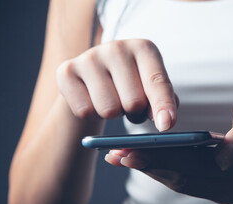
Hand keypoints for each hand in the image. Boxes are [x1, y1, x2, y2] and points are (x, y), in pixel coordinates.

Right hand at [56, 39, 177, 130]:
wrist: (94, 78)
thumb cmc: (132, 85)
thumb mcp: (153, 90)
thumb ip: (164, 103)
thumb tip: (165, 121)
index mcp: (144, 49)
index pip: (157, 82)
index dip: (163, 105)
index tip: (166, 125)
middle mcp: (117, 48)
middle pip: (134, 102)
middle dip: (136, 114)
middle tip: (132, 106)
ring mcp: (89, 57)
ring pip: (109, 110)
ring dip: (114, 115)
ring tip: (114, 101)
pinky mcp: (66, 71)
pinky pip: (84, 111)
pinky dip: (92, 114)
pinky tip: (93, 100)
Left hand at [105, 94, 232, 203]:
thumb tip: (222, 157)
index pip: (195, 169)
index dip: (162, 161)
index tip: (132, 153)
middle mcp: (231, 190)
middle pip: (182, 178)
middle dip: (147, 166)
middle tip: (115, 155)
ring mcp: (223, 190)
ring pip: (180, 180)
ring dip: (149, 169)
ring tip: (120, 157)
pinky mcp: (216, 184)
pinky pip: (184, 177)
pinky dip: (161, 167)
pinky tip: (141, 158)